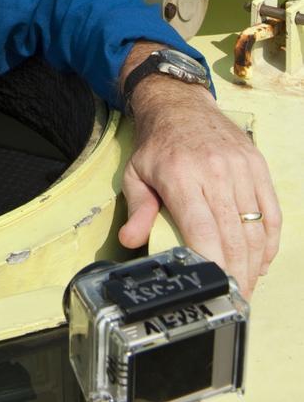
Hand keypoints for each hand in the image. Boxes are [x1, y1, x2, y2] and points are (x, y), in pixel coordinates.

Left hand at [119, 84, 280, 297]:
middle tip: (233, 299)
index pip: (204, 232)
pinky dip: (270, 240)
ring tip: (246, 286)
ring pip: (256, 228)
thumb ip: (137, 209)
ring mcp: (240, 167)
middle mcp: (214, 171)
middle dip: (236, 275)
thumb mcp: (135, 173)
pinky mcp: (256, 164)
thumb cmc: (156, 143)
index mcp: (181, 175)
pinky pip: (271, 211)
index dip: (213, 266)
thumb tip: (130, 241)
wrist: (179, 102)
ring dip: (254, 264)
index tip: (214, 290)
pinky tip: (261, 260)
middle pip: (234, 237)